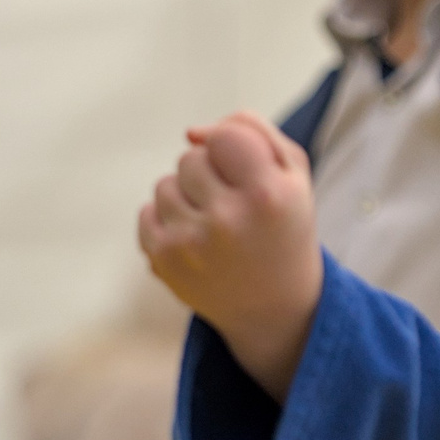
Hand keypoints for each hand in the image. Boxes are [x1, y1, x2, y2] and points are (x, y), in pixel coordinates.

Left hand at [138, 112, 321, 398]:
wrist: (275, 308)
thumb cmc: (283, 226)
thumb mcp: (293, 174)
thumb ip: (251, 130)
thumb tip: (191, 133)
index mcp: (268, 196)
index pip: (224, 136)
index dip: (232, 148)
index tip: (246, 173)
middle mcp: (227, 221)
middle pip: (190, 157)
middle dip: (209, 174)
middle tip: (236, 206)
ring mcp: (190, 244)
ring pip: (165, 184)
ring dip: (187, 198)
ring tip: (216, 226)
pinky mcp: (163, 261)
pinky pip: (147, 212)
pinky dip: (168, 221)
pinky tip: (197, 242)